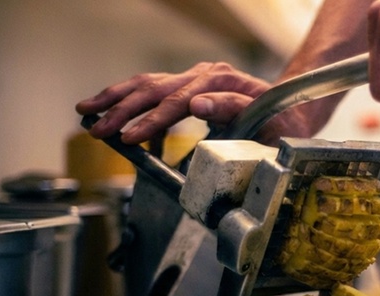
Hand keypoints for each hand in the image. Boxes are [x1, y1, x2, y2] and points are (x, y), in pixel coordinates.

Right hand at [75, 61, 312, 145]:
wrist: (293, 106)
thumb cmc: (283, 120)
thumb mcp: (268, 119)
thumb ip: (233, 109)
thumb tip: (195, 106)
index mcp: (221, 82)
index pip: (177, 102)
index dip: (151, 120)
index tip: (129, 137)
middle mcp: (204, 75)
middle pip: (154, 89)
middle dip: (121, 111)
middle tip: (97, 130)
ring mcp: (195, 78)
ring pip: (147, 84)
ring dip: (115, 98)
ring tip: (86, 111)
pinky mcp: (188, 86)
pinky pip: (153, 90)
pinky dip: (128, 100)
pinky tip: (108, 111)